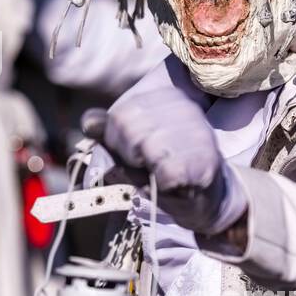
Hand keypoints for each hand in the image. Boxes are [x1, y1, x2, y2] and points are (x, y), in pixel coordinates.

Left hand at [81, 87, 246, 236]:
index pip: (118, 116)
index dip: (117, 143)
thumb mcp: (131, 148)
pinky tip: (175, 183)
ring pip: (146, 149)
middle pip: (129, 130)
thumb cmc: (163, 170)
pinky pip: (165, 173)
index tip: (136, 154)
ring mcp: (198, 130)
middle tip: (150, 167)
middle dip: (130, 156)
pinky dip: (163, 185)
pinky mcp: (205, 158)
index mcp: (165, 96)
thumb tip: (88, 121)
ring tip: (163, 174)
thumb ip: (109, 133)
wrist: (207, 198)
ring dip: (147, 171)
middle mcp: (185, 106)